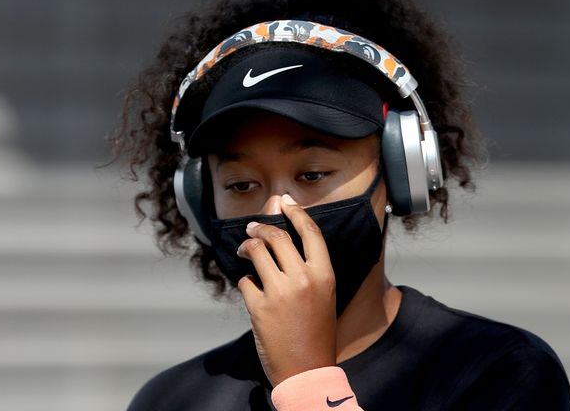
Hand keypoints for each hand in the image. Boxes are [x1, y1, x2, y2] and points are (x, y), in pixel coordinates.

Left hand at [236, 194, 336, 386]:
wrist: (307, 369)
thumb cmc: (316, 332)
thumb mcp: (324, 295)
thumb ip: (310, 268)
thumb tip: (288, 240)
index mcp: (324, 274)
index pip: (310, 231)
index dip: (295, 212)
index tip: (284, 201)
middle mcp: (303, 278)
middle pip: (277, 235)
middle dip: (260, 226)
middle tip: (252, 227)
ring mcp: (280, 292)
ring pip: (256, 250)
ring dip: (246, 246)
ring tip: (244, 250)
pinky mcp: (259, 307)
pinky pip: (245, 280)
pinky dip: (245, 280)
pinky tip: (249, 286)